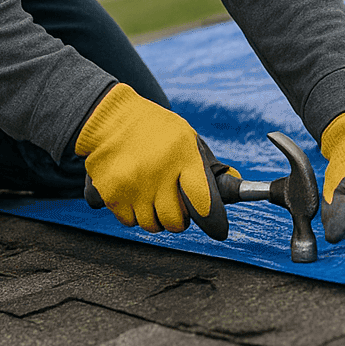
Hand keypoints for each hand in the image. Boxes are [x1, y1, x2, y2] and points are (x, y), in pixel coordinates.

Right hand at [75, 83, 228, 238]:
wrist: (109, 118)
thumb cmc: (153, 128)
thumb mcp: (185, 136)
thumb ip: (205, 163)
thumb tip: (235, 181)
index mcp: (183, 155)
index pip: (202, 199)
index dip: (210, 217)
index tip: (216, 227)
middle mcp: (159, 173)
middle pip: (176, 221)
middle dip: (179, 219)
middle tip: (175, 207)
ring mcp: (134, 186)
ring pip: (151, 225)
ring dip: (155, 217)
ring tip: (152, 197)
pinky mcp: (113, 194)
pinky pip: (129, 221)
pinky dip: (132, 214)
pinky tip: (133, 194)